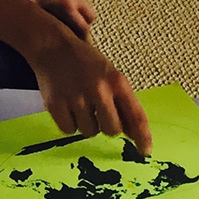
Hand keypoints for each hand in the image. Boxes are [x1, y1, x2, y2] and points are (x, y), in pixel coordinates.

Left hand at [13, 0, 94, 36]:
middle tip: (73, 30)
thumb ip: (28, 16)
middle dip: (84, 25)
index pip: (82, 28)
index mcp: (68, 5)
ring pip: (86, 1)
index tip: (79, 47)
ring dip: (79, 9)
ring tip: (63, 10)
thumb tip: (26, 32)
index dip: (82, 40)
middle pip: (91, 17)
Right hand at [28, 27, 150, 154]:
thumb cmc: (86, 63)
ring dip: (86, 123)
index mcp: (117, 82)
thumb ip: (122, 103)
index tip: (145, 151)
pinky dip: (69, 123)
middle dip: (107, 126)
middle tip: (98, 111)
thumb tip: (133, 134)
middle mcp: (98, 90)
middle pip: (112, 130)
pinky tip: (67, 105)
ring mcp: (76, 97)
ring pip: (89, 131)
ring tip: (80, 103)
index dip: (143, 137)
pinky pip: (69, 130)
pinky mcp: (55, 104)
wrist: (52, 47)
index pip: (136, 116)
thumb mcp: (111, 75)